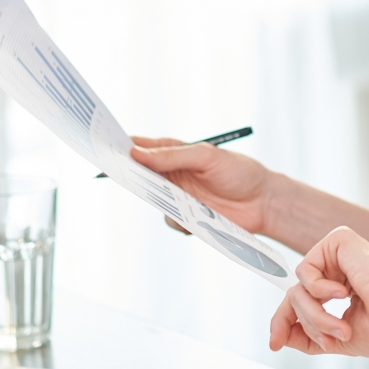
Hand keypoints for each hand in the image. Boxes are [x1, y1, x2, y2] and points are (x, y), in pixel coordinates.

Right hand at [130, 136, 274, 234]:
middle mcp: (173, 174)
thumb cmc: (238, 171)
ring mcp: (179, 197)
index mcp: (175, 152)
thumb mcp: (207, 156)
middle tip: (124, 176)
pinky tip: (198, 217)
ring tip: (180, 200)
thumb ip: (172, 156)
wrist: (263, 202)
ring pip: (154, 201)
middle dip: (131, 176)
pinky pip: (171, 220)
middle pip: (141, 176)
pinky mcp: (188, 218)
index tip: (105, 147)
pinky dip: (180, 220)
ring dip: (161, 201)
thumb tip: (137, 153)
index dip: (123, 147)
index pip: (142, 148)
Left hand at [270, 227, 368, 357]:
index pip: (302, 303)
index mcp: (343, 289)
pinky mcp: (338, 240)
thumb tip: (281, 337)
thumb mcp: (340, 339)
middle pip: (295, 297)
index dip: (285, 323)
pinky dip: (318, 290)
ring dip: (315, 315)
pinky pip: (305, 270)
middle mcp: (339, 269)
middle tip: (328, 341)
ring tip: (341, 326)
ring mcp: (338, 254)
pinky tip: (343, 293)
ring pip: (298, 288)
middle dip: (306, 324)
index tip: (275, 343)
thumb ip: (311, 336)